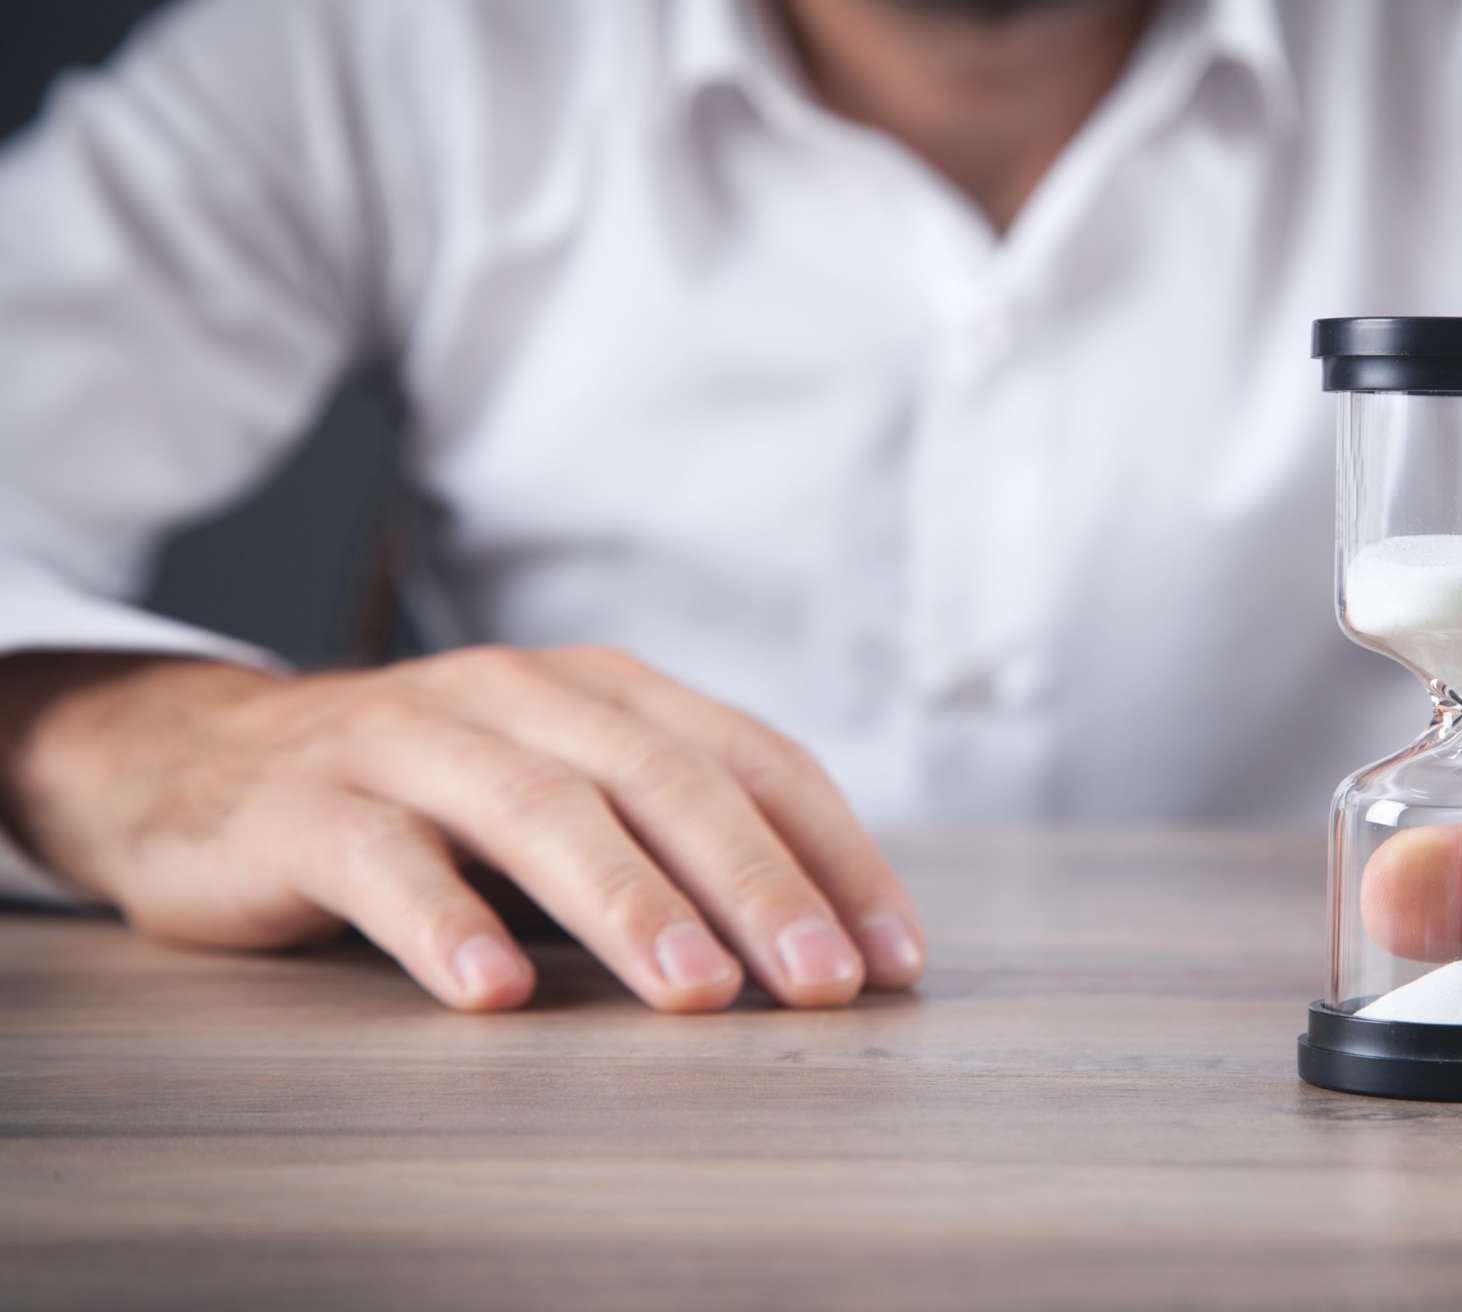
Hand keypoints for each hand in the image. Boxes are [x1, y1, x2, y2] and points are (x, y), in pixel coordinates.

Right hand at [0, 646, 924, 1011]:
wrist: (200, 763)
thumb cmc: (428, 798)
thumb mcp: (562, 790)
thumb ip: (668, 838)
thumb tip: (822, 943)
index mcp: (605, 690)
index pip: (750, 759)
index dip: (833, 853)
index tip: (893, 956)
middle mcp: (521, 695)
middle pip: (665, 781)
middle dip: (759, 886)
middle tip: (823, 985)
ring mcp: (411, 739)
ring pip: (540, 810)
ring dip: (628, 904)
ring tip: (696, 994)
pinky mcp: (308, 803)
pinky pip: (385, 858)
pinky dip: (444, 922)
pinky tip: (494, 993)